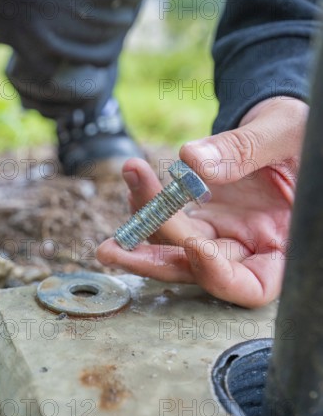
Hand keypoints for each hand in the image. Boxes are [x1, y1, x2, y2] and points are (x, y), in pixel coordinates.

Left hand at [97, 98, 307, 307]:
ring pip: (176, 244)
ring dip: (145, 221)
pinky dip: (151, 202)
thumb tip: (192, 162)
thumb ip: (246, 149)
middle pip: (198, 268)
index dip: (220, 277)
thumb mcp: (285, 134)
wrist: (284, 129)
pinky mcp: (201, 215)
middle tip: (112, 248)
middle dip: (155, 256)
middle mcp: (247, 247)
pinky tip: (138, 181)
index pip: (252, 286)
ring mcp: (221, 233)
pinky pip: (170, 218)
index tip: (197, 247)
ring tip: (133, 177)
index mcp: (281, 244)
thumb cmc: (302, 136)